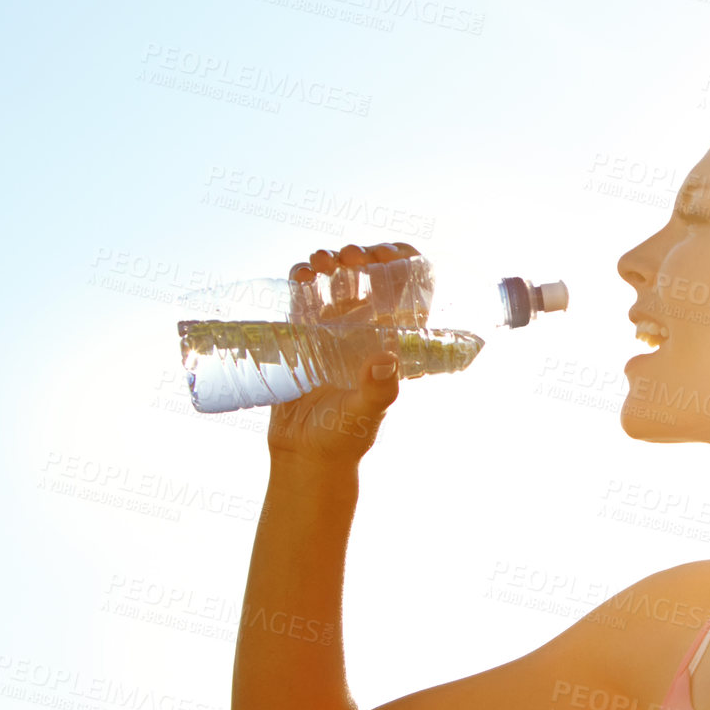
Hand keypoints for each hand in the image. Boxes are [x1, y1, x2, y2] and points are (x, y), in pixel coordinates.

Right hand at [267, 242, 417, 466]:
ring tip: (322, 263)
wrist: (304, 455)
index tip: (389, 254)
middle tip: (353, 257)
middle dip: (363, 256)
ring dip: (331, 261)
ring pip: (337, 281)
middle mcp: (365, 332)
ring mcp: (333, 331)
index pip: (408, 294)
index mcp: (390, 343)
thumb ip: (377, 390)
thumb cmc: (343, 439)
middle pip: (370, 278)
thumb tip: (385, 359)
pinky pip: (303, 296)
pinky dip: (302, 277)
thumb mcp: (364, 414)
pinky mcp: (302, 335)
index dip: (404, 265)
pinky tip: (301, 275)